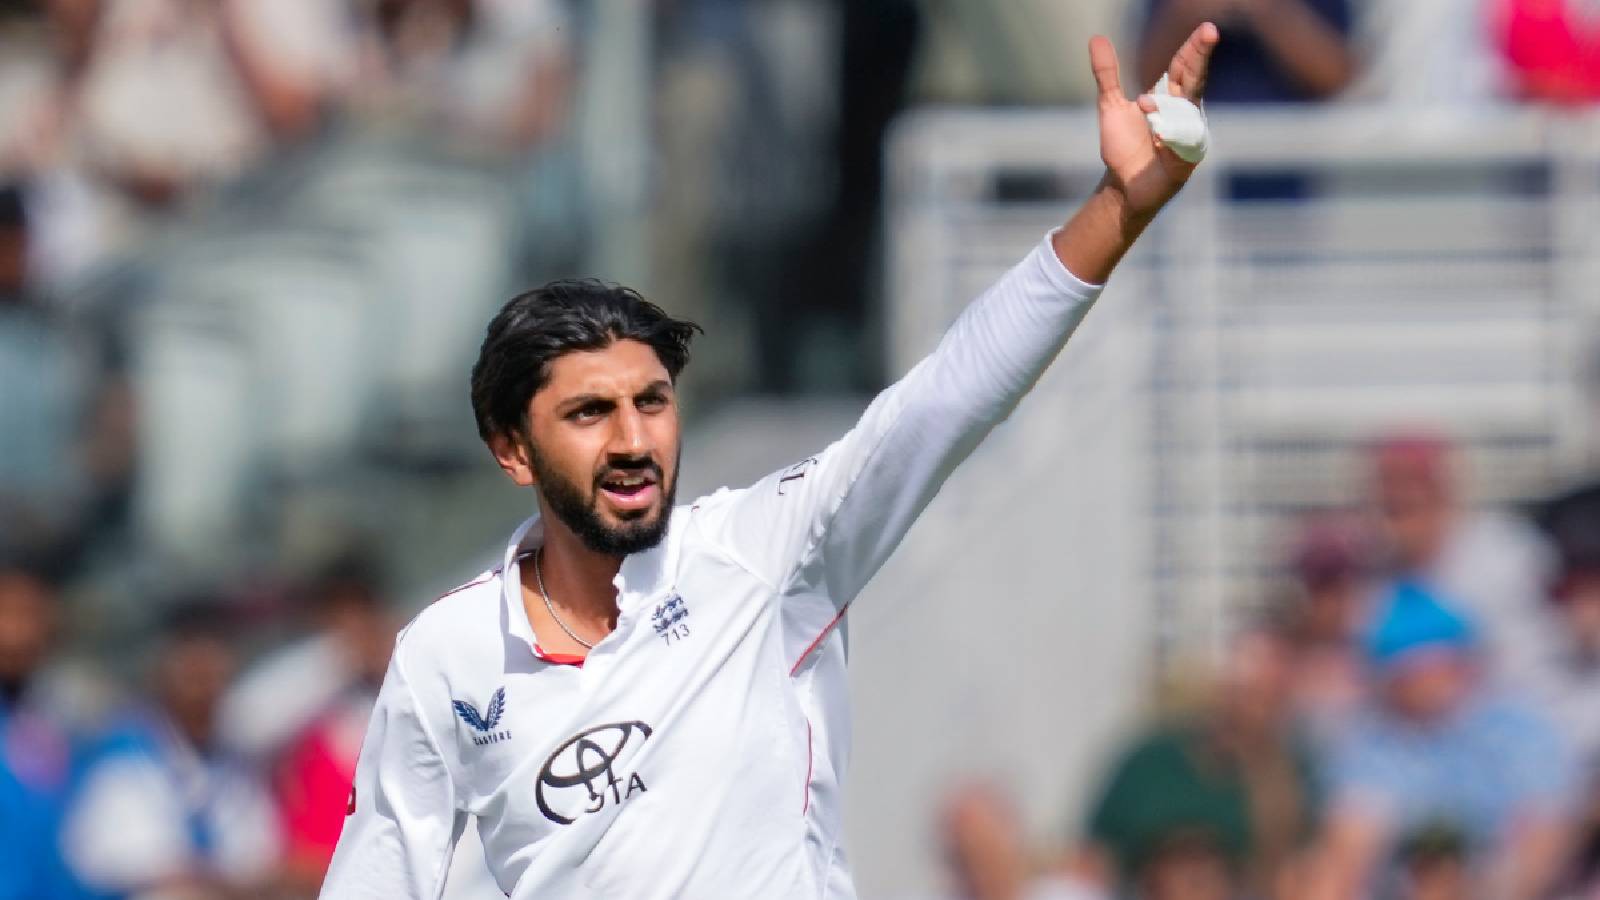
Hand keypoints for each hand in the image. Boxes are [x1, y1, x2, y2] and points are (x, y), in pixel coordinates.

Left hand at [1089, 23, 1217, 217]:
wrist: (1122, 185)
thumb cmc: (1125, 145)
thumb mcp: (1111, 105)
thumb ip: (1107, 74)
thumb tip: (1096, 38)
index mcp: (1171, 98)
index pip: (1184, 67)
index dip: (1194, 48)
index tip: (1206, 28)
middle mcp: (1185, 114)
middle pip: (1196, 80)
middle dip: (1200, 58)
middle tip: (1210, 32)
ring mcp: (1188, 137)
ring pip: (1186, 113)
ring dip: (1167, 107)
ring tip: (1143, 104)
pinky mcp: (1184, 162)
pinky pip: (1184, 145)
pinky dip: (1171, 137)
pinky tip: (1158, 136)